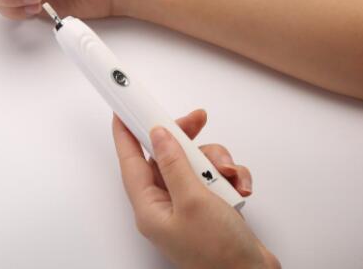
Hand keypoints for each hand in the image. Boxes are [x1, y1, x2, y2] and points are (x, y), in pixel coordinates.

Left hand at [112, 110, 279, 268]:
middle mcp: (165, 204)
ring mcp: (187, 204)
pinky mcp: (208, 204)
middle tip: (196, 121)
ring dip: (215, 162)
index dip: (126, 132)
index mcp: (150, 207)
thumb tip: (159, 137)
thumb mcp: (193, 201)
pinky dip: (228, 176)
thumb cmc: (218, 255)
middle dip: (185, 139)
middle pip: (166, 155)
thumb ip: (174, 165)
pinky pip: (213, 175)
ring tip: (227, 176)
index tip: (124, 108)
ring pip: (193, 162)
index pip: (130, 160)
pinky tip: (238, 187)